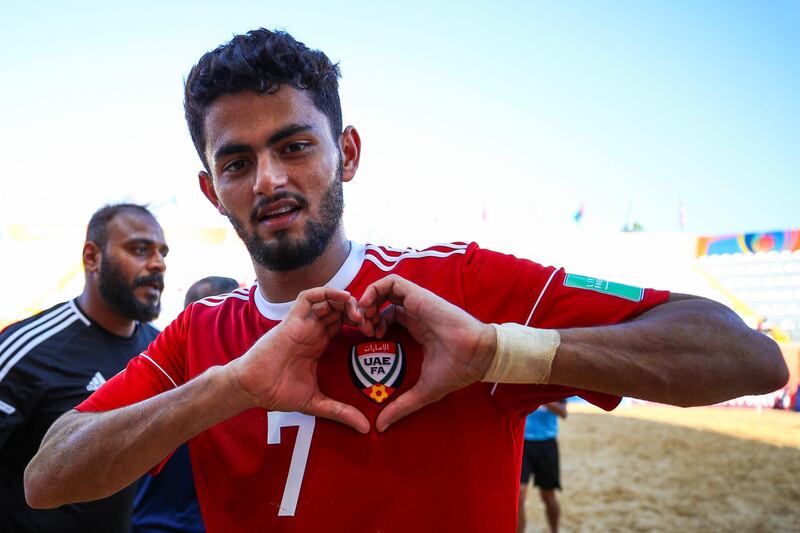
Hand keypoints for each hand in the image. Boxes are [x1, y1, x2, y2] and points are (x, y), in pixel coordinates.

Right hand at [227, 287, 369, 432]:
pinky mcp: (292, 319)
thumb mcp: (317, 403)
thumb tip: (365, 429)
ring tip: (360, 313)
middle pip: (340, 308)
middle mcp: (313, 329)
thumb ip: (341, 412)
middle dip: (359, 311)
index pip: (345, 322)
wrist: (253, 388)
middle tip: (371, 323)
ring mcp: (303, 323)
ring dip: (347, 301)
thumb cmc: (278, 392)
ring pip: (328, 299)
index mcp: (319, 342)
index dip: (361, 323)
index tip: (375, 334)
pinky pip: (309, 297)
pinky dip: (327, 293)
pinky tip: (344, 299)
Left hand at [358, 275, 496, 431]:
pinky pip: (391, 282)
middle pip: (381, 303)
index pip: (385, 319)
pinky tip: (368, 307)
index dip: (371, 326)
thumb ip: (401, 406)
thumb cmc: (456, 370)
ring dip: (367, 301)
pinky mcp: (418, 295)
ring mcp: (416, 303)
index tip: (364, 341)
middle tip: (360, 330)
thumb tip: (381, 427)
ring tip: (363, 320)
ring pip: (383, 290)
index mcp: (415, 329)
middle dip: (365, 313)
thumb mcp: (422, 391)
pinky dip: (375, 289)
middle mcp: (413, 313)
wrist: (476, 355)